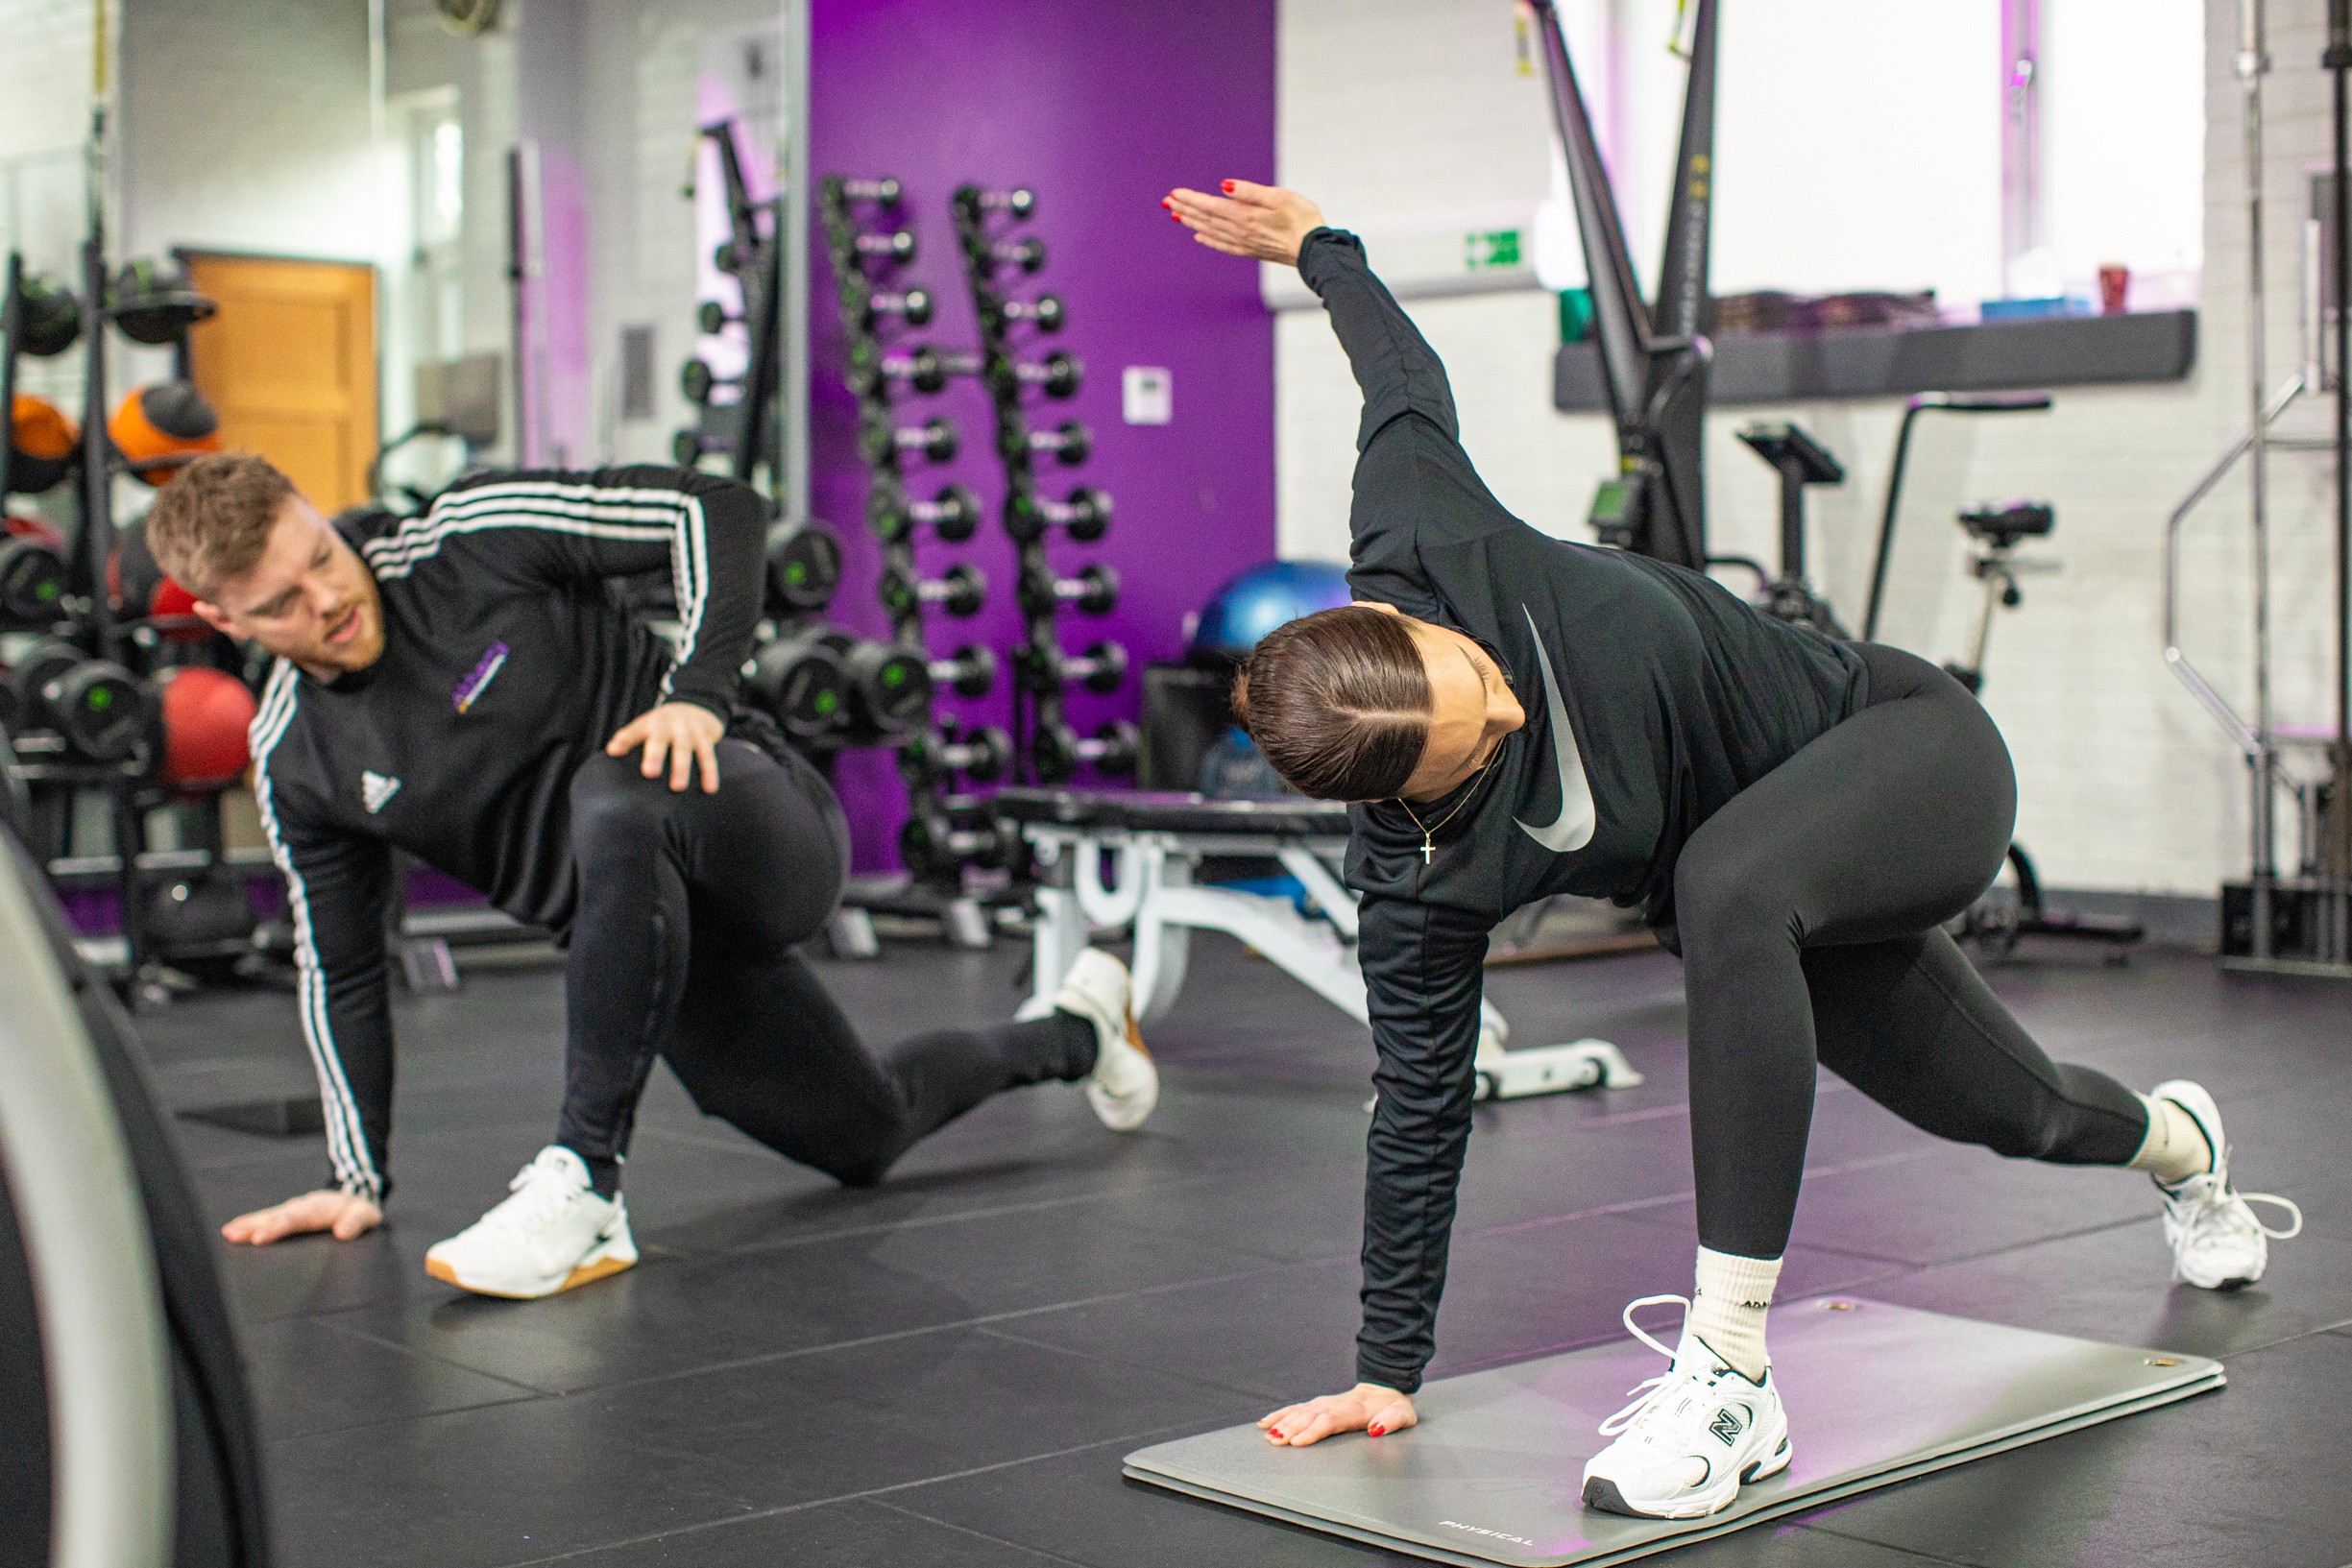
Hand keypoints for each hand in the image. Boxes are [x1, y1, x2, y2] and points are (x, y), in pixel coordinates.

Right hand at [221, 1188, 382, 1244]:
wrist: (357, 1196)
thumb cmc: (360, 1209)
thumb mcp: (366, 1215)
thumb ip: (357, 1222)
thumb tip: (343, 1232)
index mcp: (317, 1209)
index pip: (294, 1220)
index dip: (276, 1229)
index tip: (259, 1238)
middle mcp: (301, 1207)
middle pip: (274, 1217)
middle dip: (253, 1226)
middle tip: (233, 1235)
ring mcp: (293, 1209)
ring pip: (267, 1216)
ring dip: (247, 1224)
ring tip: (228, 1233)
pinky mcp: (289, 1213)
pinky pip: (267, 1217)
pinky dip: (250, 1222)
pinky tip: (234, 1230)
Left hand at [606, 701, 724, 792]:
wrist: (696, 706)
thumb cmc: (663, 726)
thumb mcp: (646, 726)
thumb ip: (629, 738)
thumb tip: (611, 753)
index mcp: (650, 723)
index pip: (634, 731)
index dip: (624, 740)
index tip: (614, 751)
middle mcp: (668, 724)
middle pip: (660, 739)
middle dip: (655, 755)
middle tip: (650, 773)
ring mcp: (688, 729)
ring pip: (685, 749)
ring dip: (682, 767)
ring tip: (678, 788)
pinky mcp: (706, 736)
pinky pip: (708, 756)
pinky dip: (710, 772)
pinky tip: (710, 789)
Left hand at [1164, 180, 1325, 266]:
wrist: (1315, 250)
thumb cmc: (1302, 218)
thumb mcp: (1278, 196)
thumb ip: (1248, 192)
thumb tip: (1223, 187)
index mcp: (1243, 216)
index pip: (1209, 205)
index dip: (1190, 199)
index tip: (1173, 193)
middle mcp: (1239, 231)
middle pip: (1205, 219)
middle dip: (1185, 209)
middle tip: (1166, 203)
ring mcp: (1244, 243)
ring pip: (1210, 231)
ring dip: (1192, 222)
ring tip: (1177, 216)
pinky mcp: (1251, 251)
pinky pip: (1223, 245)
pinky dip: (1209, 240)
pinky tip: (1200, 237)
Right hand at [1258, 1382, 1417, 1447]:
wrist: (1385, 1389)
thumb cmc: (1394, 1407)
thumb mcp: (1403, 1415)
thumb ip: (1391, 1421)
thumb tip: (1375, 1429)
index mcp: (1353, 1410)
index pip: (1329, 1420)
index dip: (1313, 1430)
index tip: (1297, 1441)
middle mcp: (1334, 1405)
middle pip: (1309, 1417)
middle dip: (1291, 1429)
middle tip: (1275, 1441)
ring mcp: (1324, 1404)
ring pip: (1300, 1412)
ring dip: (1283, 1423)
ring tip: (1267, 1434)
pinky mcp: (1318, 1405)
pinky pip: (1296, 1409)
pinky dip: (1281, 1415)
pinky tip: (1266, 1422)